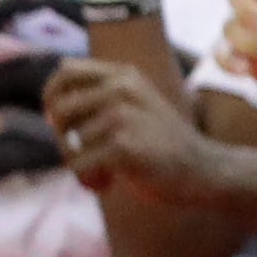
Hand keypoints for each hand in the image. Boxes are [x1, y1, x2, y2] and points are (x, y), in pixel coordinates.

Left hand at [47, 58, 217, 204]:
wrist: (206, 171)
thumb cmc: (165, 143)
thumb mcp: (138, 104)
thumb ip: (101, 98)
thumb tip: (49, 111)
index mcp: (122, 75)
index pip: (65, 71)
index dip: (52, 95)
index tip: (56, 121)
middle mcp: (120, 88)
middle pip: (60, 109)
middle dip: (63, 139)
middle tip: (84, 158)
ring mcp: (121, 116)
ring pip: (70, 143)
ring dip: (80, 166)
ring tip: (103, 176)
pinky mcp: (123, 146)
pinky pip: (80, 165)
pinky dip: (88, 181)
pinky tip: (106, 186)